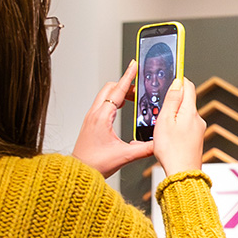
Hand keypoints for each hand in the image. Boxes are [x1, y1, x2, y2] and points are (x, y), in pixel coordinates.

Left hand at [71, 61, 154, 177]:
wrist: (79, 171)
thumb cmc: (94, 164)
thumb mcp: (124, 156)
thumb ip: (143, 149)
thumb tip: (158, 144)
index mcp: (102, 118)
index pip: (117, 91)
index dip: (128, 77)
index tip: (134, 65)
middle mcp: (94, 114)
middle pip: (110, 88)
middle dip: (125, 84)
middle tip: (139, 86)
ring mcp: (91, 118)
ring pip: (106, 96)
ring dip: (120, 93)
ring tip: (134, 98)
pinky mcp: (91, 123)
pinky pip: (103, 104)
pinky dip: (114, 101)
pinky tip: (122, 109)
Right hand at [153, 77, 205, 176]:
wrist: (181, 174)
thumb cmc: (172, 151)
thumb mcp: (165, 120)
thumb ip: (172, 100)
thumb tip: (178, 82)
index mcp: (190, 111)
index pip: (188, 86)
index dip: (178, 79)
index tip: (171, 74)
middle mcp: (198, 119)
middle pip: (186, 100)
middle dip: (173, 98)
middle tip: (159, 102)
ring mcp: (198, 130)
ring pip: (184, 114)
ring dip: (173, 114)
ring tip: (160, 123)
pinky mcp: (195, 140)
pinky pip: (185, 126)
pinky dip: (176, 126)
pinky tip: (167, 135)